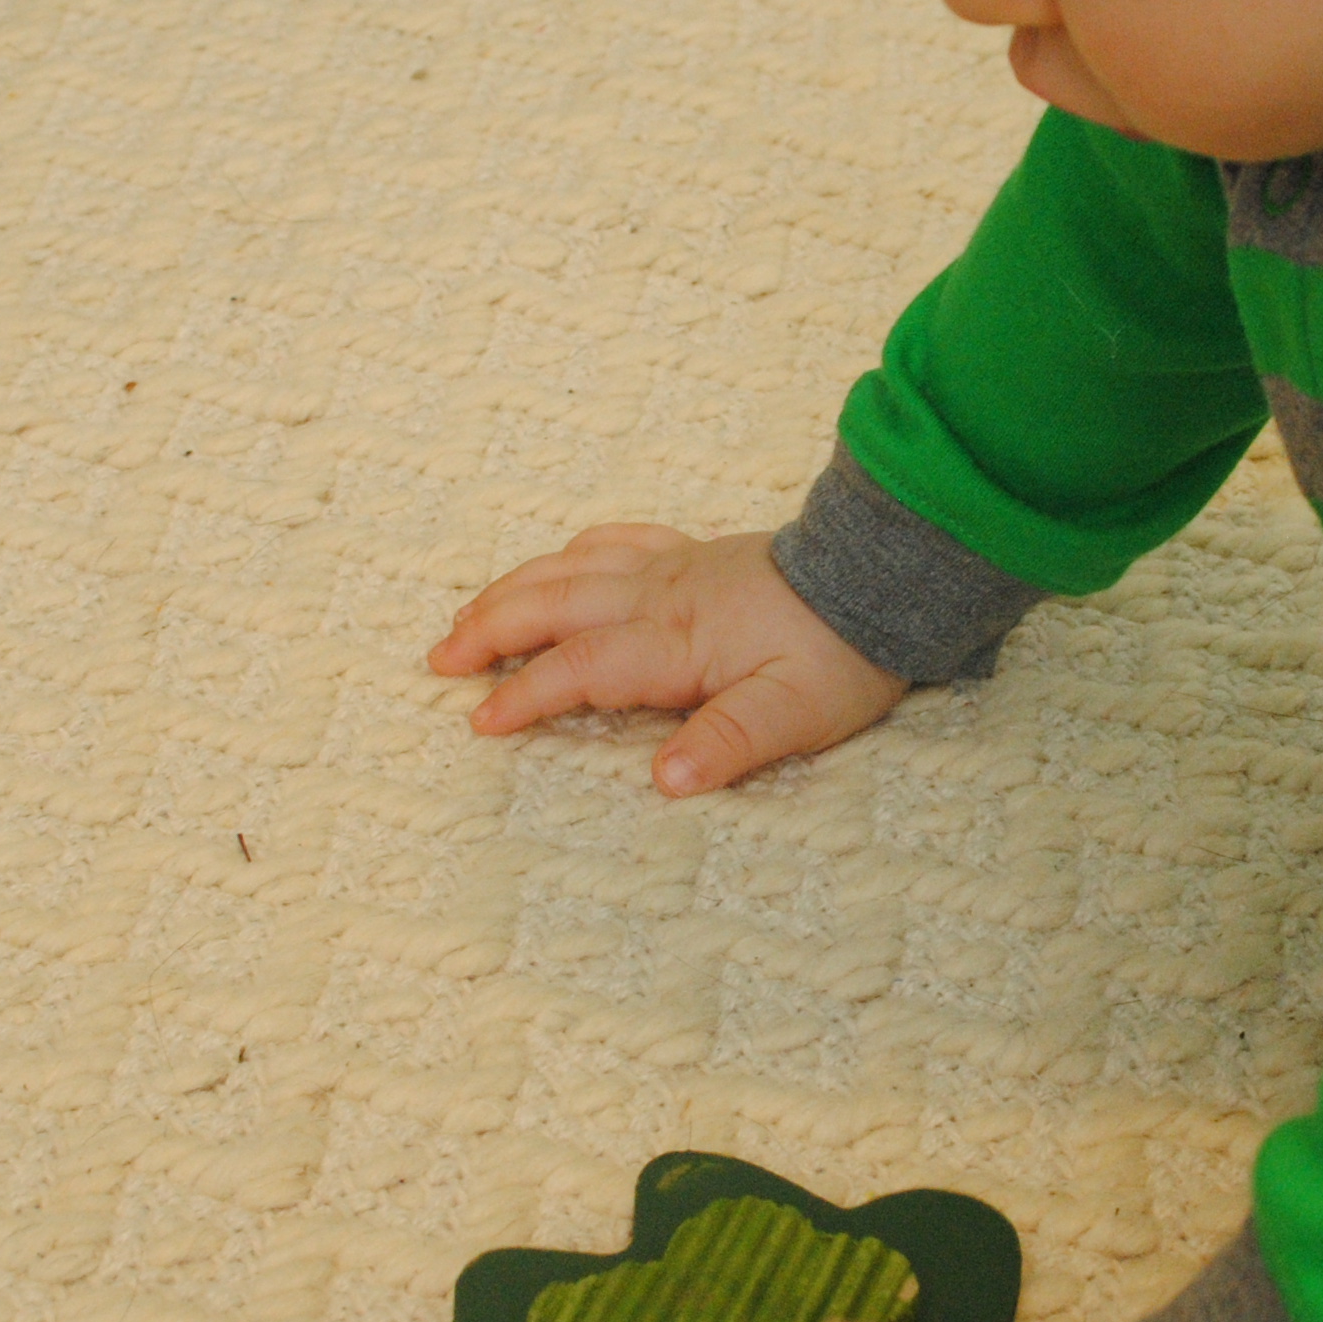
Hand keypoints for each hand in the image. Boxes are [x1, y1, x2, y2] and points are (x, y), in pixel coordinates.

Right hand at [427, 524, 908, 795]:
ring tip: (468, 615)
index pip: (579, 668)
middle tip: (438, 660)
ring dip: (513, 590)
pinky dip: (573, 551)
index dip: (525, 695)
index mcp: (674, 641)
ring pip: (571, 569)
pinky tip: (559, 559)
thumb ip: (728, 744)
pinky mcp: (695, 554)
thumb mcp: (796, 714)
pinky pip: (617, 540)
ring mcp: (673, 567)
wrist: (884, 573)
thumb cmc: (843, 651)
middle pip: (551, 605)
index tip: (480, 721)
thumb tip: (665, 781)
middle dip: (489, 631)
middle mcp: (660, 596)